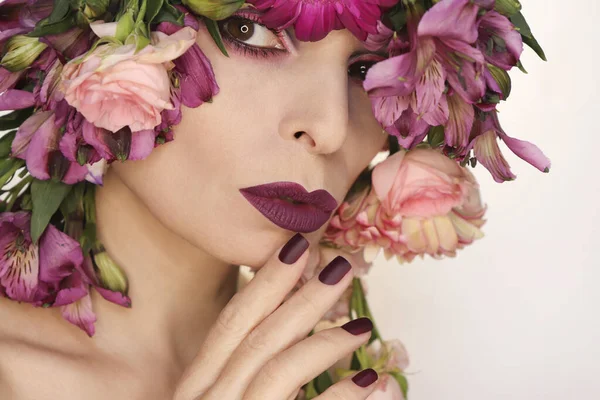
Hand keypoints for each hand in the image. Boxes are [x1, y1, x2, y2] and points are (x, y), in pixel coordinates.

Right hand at [173, 233, 379, 399]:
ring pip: (275, 372)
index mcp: (196, 388)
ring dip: (322, 342)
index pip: (230, 325)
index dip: (264, 283)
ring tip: (361, 324)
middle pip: (255, 340)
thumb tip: (301, 322)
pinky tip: (371, 382)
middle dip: (298, 298)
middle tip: (338, 267)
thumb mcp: (226, 396)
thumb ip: (249, 365)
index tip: (296, 247)